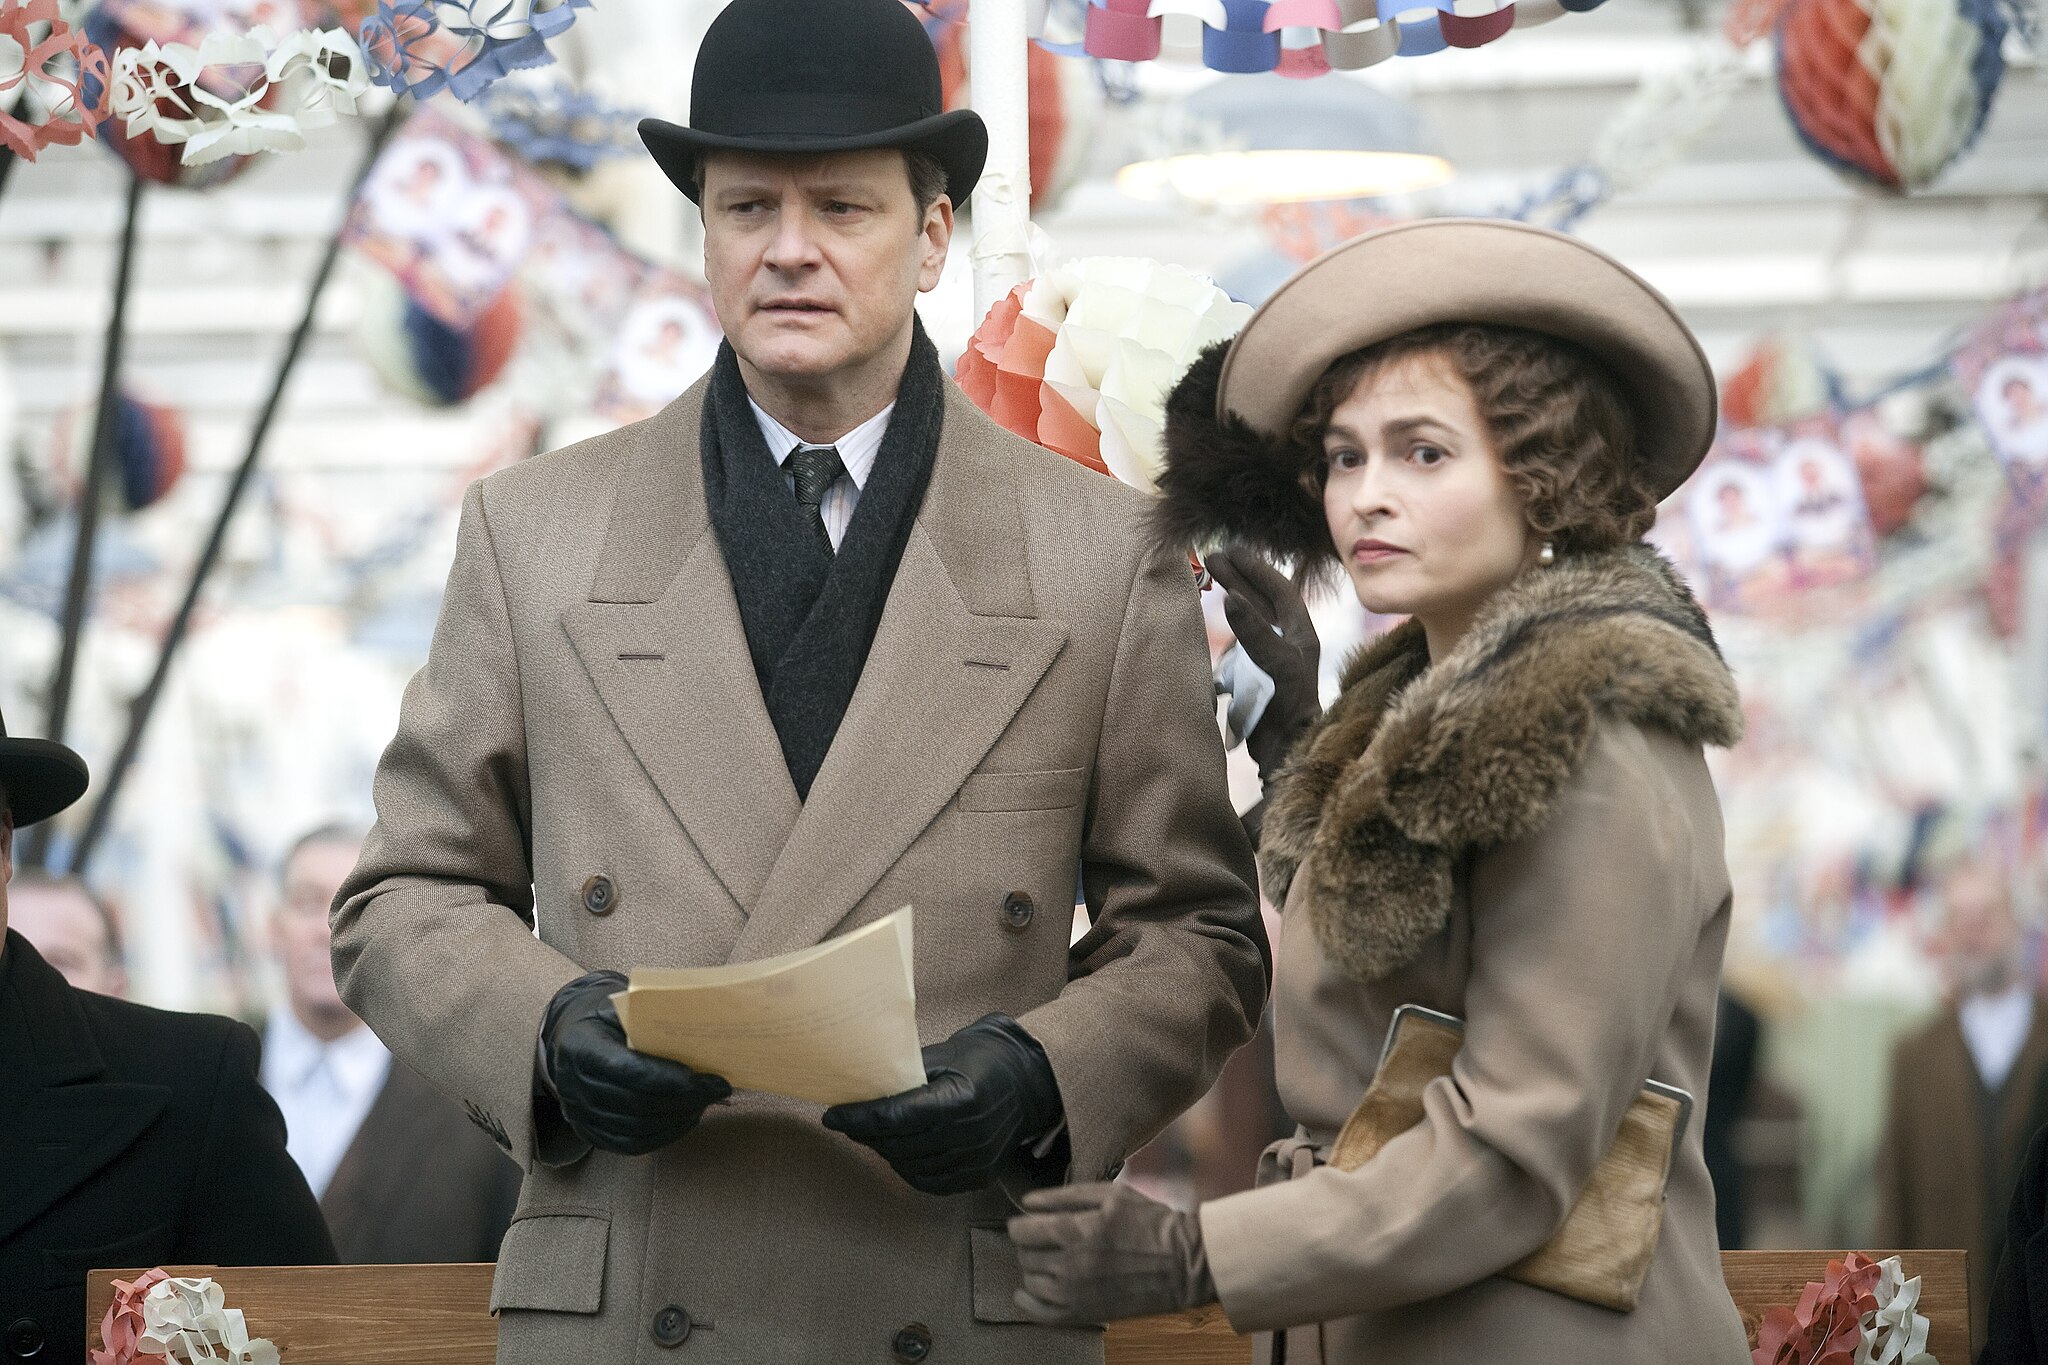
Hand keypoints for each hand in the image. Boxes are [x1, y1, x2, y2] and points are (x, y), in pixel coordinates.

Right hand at [540, 970, 731, 1154]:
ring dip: (677, 1120)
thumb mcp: (621, 1007)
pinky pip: (629, 1145)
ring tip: (704, 1103)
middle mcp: (573, 1085)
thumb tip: (700, 1029)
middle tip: (716, 1091)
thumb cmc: (605, 1021)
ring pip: (636, 1128)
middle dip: (684, 1100)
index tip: (707, 1079)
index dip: (671, 1079)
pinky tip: (684, 1119)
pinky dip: (662, 1136)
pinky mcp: (589, 1133)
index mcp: (581, 1047)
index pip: (630, 1070)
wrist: (571, 1041)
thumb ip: (651, 1017)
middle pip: (636, 1103)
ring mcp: (578, 1114)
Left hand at [822, 1014, 1061, 1195]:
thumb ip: (906, 1074)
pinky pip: (933, 1183)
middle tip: (848, 1122)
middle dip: (867, 1134)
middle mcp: (970, 1133)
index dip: (858, 1119)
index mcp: (960, 1098)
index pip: (895, 1116)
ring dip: (885, 1152)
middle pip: (899, 1144)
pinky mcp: (981, 1174)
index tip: (832, 1116)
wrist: (1028, 1081)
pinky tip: (898, 1153)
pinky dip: (909, 1171)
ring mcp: (977, 1158)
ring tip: (873, 1135)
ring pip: (912, 1166)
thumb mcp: (944, 1055)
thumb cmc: (981, 1059)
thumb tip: (862, 1087)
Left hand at [1008, 1182, 1214, 1323]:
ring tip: (1049, 1260)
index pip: (1022, 1231)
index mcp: (1076, 1231)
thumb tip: (1029, 1201)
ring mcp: (1077, 1294)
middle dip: (1029, 1244)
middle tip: (1043, 1239)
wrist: (1183, 1263)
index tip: (1027, 1222)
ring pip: (1030, 1282)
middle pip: (1024, 1256)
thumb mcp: (1110, 1194)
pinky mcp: (1086, 1314)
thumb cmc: (1150, 1223)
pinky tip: (1028, 1291)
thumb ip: (1065, 1195)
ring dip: (1033, 1269)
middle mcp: (1071, 1265)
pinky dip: (1029, 1302)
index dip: (1020, 1224)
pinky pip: (1041, 1314)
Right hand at [1206, 547, 1320, 781]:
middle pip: (1262, 599)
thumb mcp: (1278, 664)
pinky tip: (1211, 618)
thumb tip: (1230, 599)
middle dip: (1239, 577)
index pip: (1279, 589)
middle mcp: (1289, 641)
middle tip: (1212, 557)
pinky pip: (1240, 638)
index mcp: (1302, 634)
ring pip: (1250, 616)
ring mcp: (1271, 656)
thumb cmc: (1289, 708)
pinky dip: (1226, 624)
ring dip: (1231, 596)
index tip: (1232, 550)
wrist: (1286, 751)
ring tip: (1209, 578)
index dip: (1256, 568)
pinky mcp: (1256, 673)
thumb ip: (1255, 632)